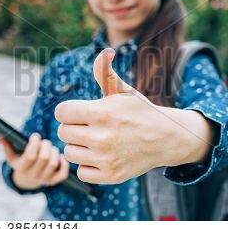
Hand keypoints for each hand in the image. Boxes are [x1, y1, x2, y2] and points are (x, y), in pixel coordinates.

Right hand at [0, 133, 69, 188]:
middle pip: (44, 158)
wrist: (27, 180)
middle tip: (44, 142)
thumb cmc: (20, 162)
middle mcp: (33, 176)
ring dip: (54, 152)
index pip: (30, 156)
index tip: (35, 136)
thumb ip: (7, 146)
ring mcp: (44, 180)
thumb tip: (0, 137)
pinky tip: (59, 157)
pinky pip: (63, 173)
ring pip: (54, 163)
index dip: (34, 144)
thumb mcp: (12, 156)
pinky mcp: (54, 181)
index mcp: (22, 169)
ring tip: (51, 148)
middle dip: (46, 145)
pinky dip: (64, 163)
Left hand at [55, 48, 191, 183]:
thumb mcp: (124, 91)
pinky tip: (99, 156)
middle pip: (63, 132)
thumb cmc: (140, 112)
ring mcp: (106, 158)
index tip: (79, 112)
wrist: (166, 138)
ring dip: (78, 146)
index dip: (69, 111)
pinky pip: (81, 172)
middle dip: (73, 127)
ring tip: (93, 141)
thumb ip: (106, 74)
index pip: (61, 112)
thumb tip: (103, 52)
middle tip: (89, 127)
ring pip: (69, 152)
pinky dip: (87, 165)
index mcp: (102, 112)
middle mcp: (102, 136)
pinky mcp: (110, 175)